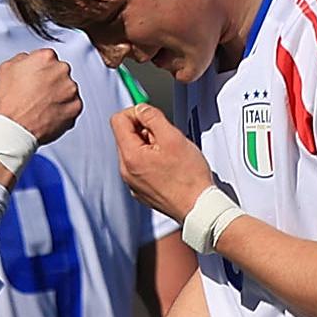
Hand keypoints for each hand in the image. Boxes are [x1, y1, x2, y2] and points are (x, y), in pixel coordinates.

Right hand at [0, 48, 82, 144]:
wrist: (15, 128)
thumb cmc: (9, 101)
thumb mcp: (6, 69)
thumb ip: (22, 58)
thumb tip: (28, 59)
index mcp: (46, 57)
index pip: (49, 59)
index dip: (40, 70)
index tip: (36, 79)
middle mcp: (62, 70)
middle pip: (60, 73)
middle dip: (51, 82)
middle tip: (37, 94)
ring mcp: (71, 89)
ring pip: (68, 90)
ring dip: (58, 96)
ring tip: (42, 106)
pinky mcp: (76, 107)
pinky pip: (72, 106)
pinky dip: (63, 110)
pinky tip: (49, 114)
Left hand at [110, 104, 213, 222]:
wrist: (198, 208)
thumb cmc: (189, 178)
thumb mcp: (173, 137)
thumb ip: (153, 117)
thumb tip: (141, 109)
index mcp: (130, 156)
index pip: (117, 120)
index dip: (135, 112)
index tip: (151, 116)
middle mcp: (126, 171)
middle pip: (126, 136)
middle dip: (145, 131)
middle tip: (167, 138)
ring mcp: (133, 182)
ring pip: (135, 151)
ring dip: (150, 145)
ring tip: (170, 154)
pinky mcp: (142, 190)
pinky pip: (141, 167)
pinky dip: (153, 161)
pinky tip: (169, 166)